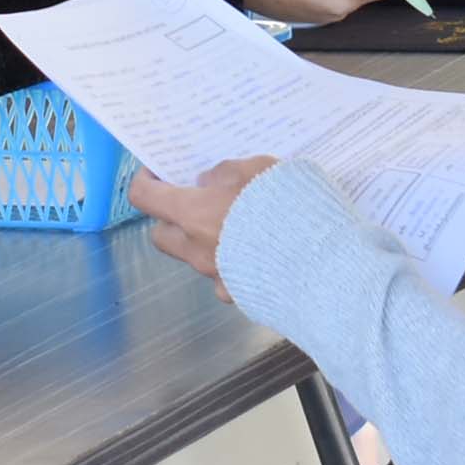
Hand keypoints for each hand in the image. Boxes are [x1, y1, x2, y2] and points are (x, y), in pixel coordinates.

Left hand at [128, 156, 274, 289]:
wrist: (320, 264)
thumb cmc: (288, 209)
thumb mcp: (259, 168)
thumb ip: (226, 172)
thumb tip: (206, 180)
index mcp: (193, 214)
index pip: (145, 197)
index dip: (146, 181)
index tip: (158, 173)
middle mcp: (196, 249)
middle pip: (161, 234)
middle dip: (171, 217)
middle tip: (196, 201)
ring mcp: (216, 277)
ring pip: (193, 257)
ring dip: (203, 241)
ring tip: (237, 225)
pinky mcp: (239, 296)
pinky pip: (224, 278)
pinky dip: (232, 265)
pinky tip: (257, 254)